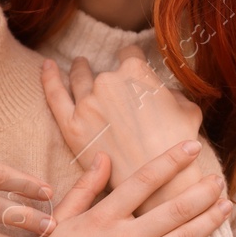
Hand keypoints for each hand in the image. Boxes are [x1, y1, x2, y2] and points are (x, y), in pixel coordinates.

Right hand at [1, 140, 230, 236]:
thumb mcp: (59, 219)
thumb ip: (85, 188)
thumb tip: (104, 157)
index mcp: (102, 217)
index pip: (144, 180)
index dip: (171, 161)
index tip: (191, 147)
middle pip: (173, 208)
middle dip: (201, 192)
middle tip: (219, 180)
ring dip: (209, 221)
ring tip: (226, 207)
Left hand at [41, 44, 220, 214]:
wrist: (162, 181)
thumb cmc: (179, 145)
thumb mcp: (188, 109)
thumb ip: (172, 92)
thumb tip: (163, 91)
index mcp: (135, 72)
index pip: (130, 55)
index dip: (133, 61)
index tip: (133, 67)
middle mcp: (108, 82)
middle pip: (105, 72)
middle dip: (110, 75)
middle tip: (108, 78)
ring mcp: (87, 103)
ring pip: (80, 78)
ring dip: (80, 70)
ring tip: (79, 65)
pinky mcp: (72, 125)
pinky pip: (55, 96)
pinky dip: (49, 78)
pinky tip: (47, 65)